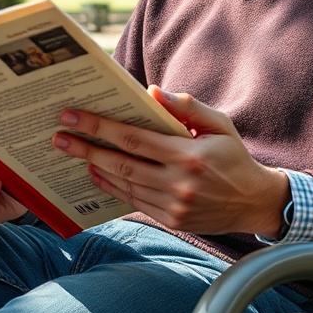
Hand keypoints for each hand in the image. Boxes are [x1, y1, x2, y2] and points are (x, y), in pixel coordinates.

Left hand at [52, 87, 288, 236]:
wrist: (254, 202)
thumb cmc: (233, 155)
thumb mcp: (219, 124)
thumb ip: (187, 106)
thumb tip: (151, 92)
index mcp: (189, 155)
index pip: (134, 138)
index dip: (101, 127)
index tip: (72, 116)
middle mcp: (179, 183)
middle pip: (121, 164)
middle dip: (86, 148)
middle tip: (58, 136)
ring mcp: (174, 206)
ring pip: (124, 184)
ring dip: (94, 168)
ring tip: (71, 151)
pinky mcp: (171, 220)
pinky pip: (133, 201)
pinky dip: (111, 187)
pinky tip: (97, 173)